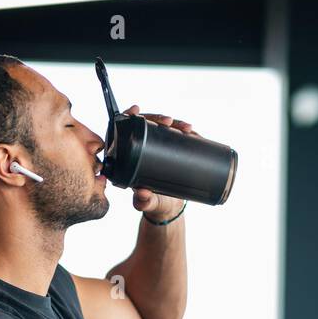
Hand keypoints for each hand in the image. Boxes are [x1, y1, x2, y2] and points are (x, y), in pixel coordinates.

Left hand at [124, 104, 197, 220]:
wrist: (169, 208)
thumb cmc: (153, 204)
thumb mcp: (147, 203)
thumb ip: (143, 201)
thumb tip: (142, 193)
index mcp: (129, 156)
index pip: (126, 130)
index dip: (129, 117)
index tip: (136, 110)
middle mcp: (142, 149)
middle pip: (148, 125)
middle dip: (159, 118)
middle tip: (169, 121)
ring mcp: (158, 148)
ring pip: (165, 129)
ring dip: (176, 124)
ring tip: (188, 128)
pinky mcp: (172, 151)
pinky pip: (178, 137)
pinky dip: (185, 133)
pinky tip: (192, 131)